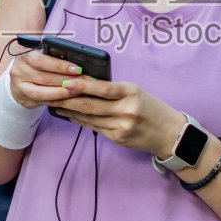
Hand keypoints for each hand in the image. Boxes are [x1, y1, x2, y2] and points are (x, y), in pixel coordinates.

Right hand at [8, 48, 88, 109]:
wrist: (20, 78)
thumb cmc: (37, 64)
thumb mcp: (43, 55)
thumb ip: (56, 56)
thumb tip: (78, 62)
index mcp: (26, 53)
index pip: (42, 60)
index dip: (60, 65)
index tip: (77, 69)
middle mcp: (19, 68)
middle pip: (44, 77)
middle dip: (66, 80)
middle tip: (83, 82)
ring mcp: (18, 84)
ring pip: (41, 92)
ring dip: (61, 92)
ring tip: (76, 91)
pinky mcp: (22, 96)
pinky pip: (40, 100)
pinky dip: (54, 99)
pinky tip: (66, 99)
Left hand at [50, 77, 180, 158]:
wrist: (169, 133)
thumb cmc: (151, 108)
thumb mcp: (136, 92)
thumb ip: (114, 90)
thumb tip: (84, 84)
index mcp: (132, 92)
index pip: (103, 88)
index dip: (82, 85)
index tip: (65, 82)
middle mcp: (127, 109)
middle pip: (91, 104)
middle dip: (68, 100)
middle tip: (50, 94)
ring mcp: (122, 126)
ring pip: (89, 117)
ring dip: (70, 111)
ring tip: (55, 104)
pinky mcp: (118, 138)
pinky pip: (94, 128)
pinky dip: (81, 120)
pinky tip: (70, 115)